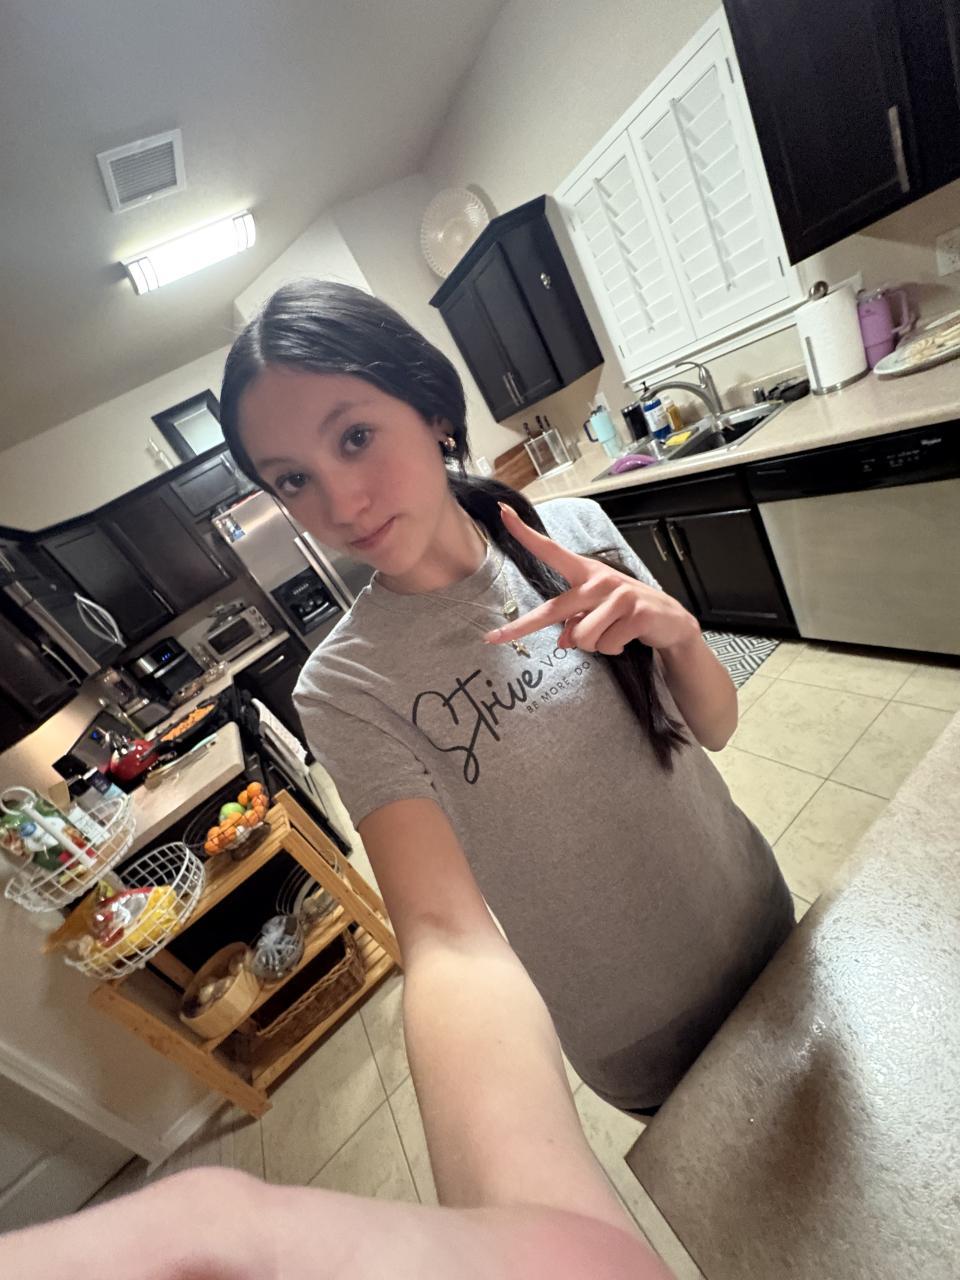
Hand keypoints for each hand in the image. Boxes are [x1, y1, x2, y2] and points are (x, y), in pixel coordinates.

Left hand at [484, 504, 699, 655]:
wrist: (671, 622)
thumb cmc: (625, 615)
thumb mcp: (596, 616)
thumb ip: (575, 624)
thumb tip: (564, 641)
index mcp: (585, 574)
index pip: (551, 550)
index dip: (526, 534)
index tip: (503, 514)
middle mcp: (598, 580)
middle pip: (554, 610)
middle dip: (522, 627)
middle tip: (491, 639)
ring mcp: (618, 594)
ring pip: (582, 637)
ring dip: (596, 646)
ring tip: (613, 635)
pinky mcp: (636, 612)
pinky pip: (606, 645)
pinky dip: (614, 650)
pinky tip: (628, 638)